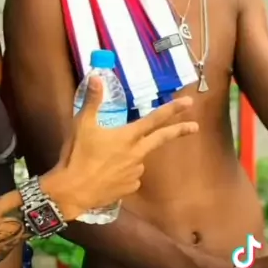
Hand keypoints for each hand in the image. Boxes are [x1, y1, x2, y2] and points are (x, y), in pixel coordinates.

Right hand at [54, 76, 197, 219]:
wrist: (72, 191)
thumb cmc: (77, 155)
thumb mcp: (82, 124)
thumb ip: (92, 101)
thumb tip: (96, 77)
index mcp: (128, 136)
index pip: (154, 119)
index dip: (172, 109)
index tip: (188, 102)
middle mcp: (136, 154)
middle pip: (161, 139)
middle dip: (179, 130)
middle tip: (195, 126)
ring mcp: (135, 173)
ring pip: (138, 158)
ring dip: (130, 155)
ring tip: (104, 159)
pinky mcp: (129, 188)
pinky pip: (129, 176)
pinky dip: (122, 172)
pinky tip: (106, 173)